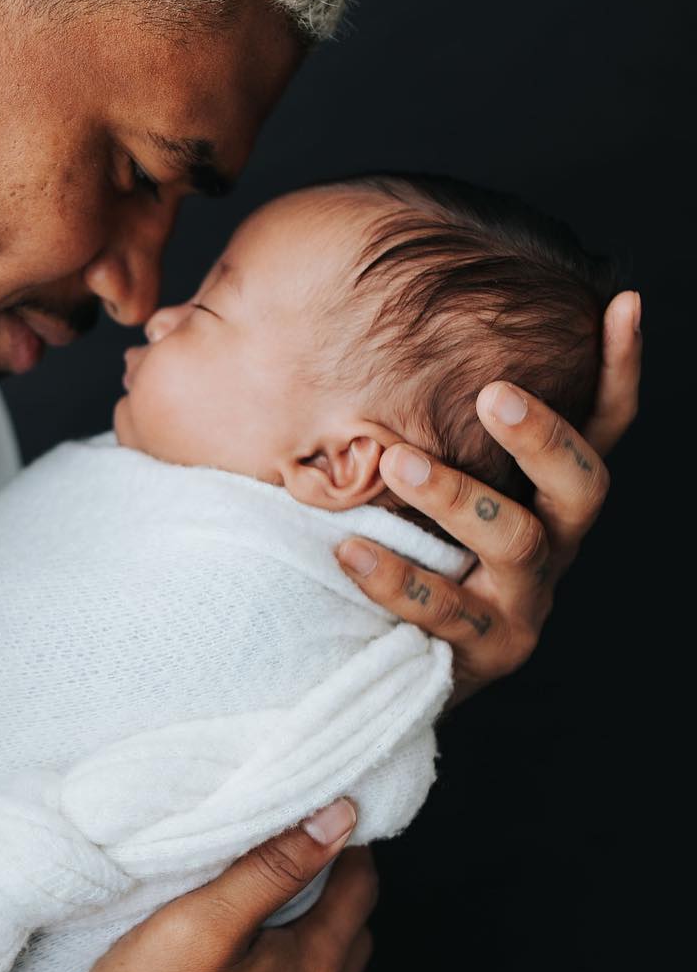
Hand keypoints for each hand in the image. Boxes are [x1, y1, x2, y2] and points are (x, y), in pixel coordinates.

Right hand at [65, 800, 374, 971]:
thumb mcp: (205, 919)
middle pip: (353, 934)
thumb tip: (337, 820)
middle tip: (294, 854)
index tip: (319, 817)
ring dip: (313, 936)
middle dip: (337, 889)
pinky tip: (247, 970)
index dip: (345, 846)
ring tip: (266, 907)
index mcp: (313, 970)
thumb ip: (273, 868)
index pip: (361, 890)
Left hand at [333, 289, 640, 707]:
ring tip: (396, 464)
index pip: (604, 428)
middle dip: (541, 436)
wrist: (394, 665)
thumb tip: (374, 329)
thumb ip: (421, 426)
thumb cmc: (410, 551)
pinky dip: (395, 578)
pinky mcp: (485, 652)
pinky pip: (444, 611)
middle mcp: (553, 545)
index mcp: (549, 500)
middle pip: (580, 484)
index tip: (623, 306)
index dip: (620, 371)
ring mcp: (524, 601)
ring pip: (512, 540)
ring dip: (456, 496)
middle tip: (494, 393)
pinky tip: (348, 548)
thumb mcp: (423, 488)